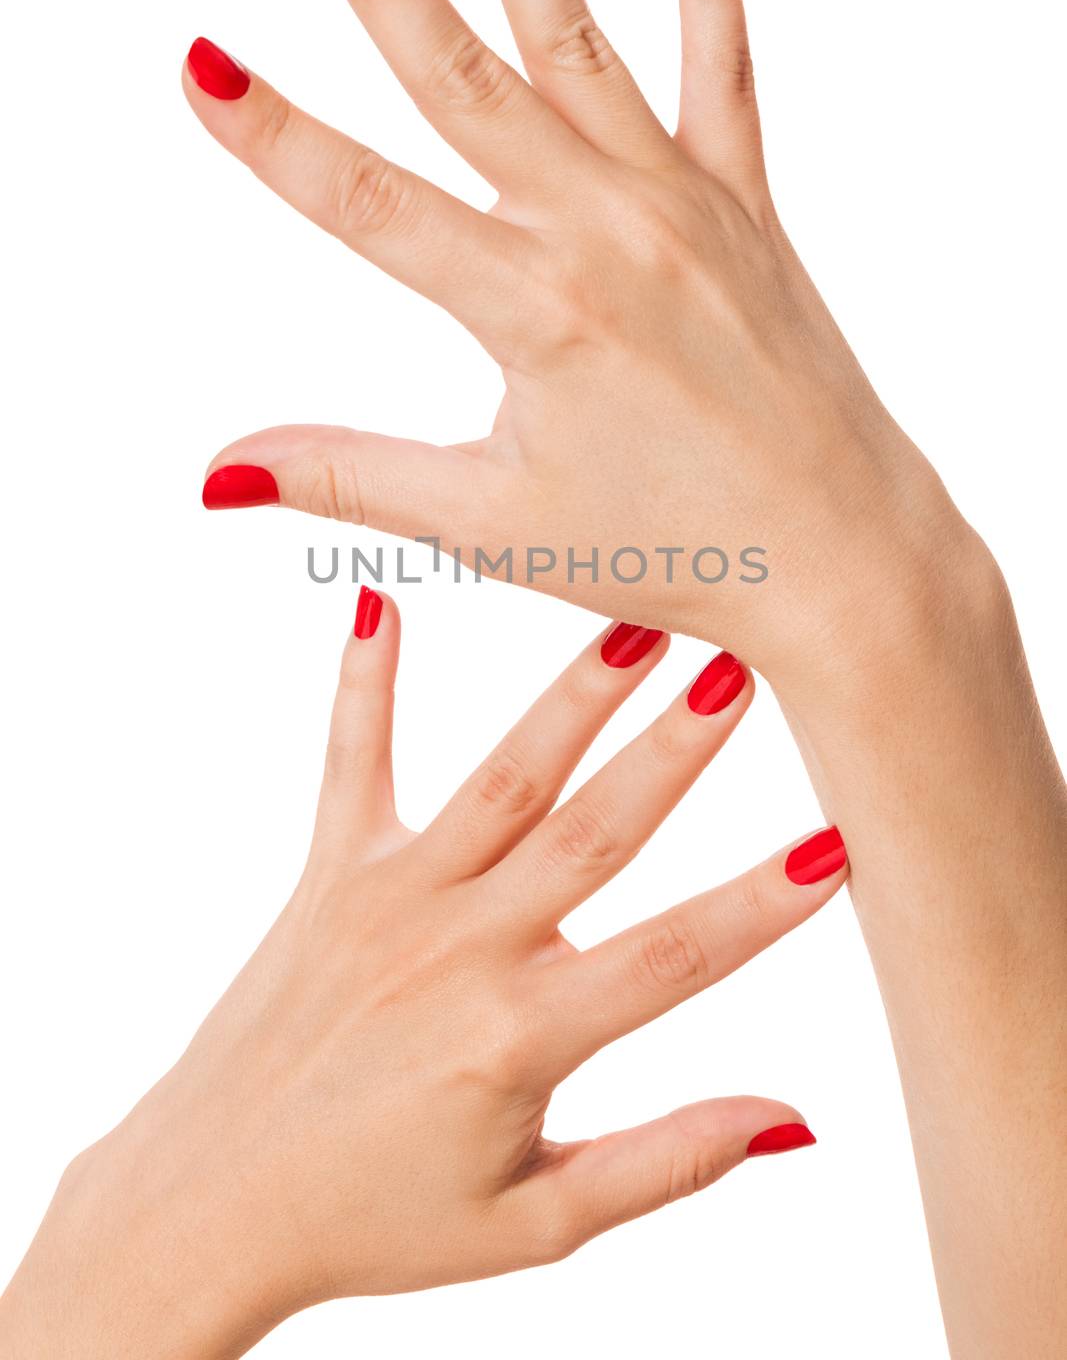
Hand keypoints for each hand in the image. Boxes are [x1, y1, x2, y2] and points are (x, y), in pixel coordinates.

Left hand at [2, 596, 846, 1354]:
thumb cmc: (379, 1222)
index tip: (837, 843)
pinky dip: (365, 684)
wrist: (209, 1206)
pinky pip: (352, 764)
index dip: (763, 907)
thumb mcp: (533, 1224)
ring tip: (633, 623)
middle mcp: (459, 949)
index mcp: (519, 1037)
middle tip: (740, 666)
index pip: (673, 959)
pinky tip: (379, 601)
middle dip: (676, 750)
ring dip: (572, 699)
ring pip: (502, 781)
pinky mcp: (331, 873)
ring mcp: (390, 899)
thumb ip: (664, 1163)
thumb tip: (794, 1123)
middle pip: (593, 834)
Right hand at [186, 0, 981, 691]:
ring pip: (580, 47)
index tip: (199, 62)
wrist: (840, 555)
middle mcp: (606, 232)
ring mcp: (684, 206)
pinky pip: (727, 75)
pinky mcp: (747, 206)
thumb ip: (350, 480)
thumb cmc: (673, 553)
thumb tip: (217, 475)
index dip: (271, 134)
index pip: (368, 203)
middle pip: (465, 81)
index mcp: (536, 312)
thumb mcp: (494, 525)